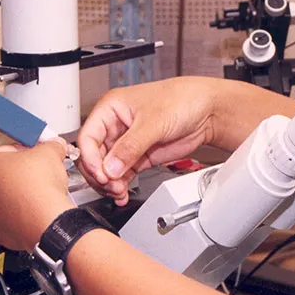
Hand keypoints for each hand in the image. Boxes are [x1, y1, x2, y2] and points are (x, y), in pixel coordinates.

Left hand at [0, 140, 74, 250]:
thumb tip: (53, 146)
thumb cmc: (38, 189)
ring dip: (17, 194)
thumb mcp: (49, 152)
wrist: (46, 221)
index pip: (3, 150)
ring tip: (38, 192)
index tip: (34, 155)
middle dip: (18, 173)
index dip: (23, 151)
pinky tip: (34, 208)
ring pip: (1, 198)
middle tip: (37, 173)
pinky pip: (7, 217)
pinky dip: (19, 213)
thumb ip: (50, 145)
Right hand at [77, 77, 216, 205]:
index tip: (101, 173)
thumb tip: (111, 168)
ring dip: (109, 183)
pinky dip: (120, 186)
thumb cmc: (181, 100)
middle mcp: (114, 126)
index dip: (90, 158)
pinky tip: (122, 194)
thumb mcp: (154, 122)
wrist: (206, 111)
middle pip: (93, 156)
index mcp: (110, 108)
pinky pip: (121, 174)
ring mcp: (126, 143)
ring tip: (119, 192)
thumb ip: (131, 146)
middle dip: (100, 174)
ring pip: (106, 169)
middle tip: (111, 185)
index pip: (88, 137)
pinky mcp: (138, 156)